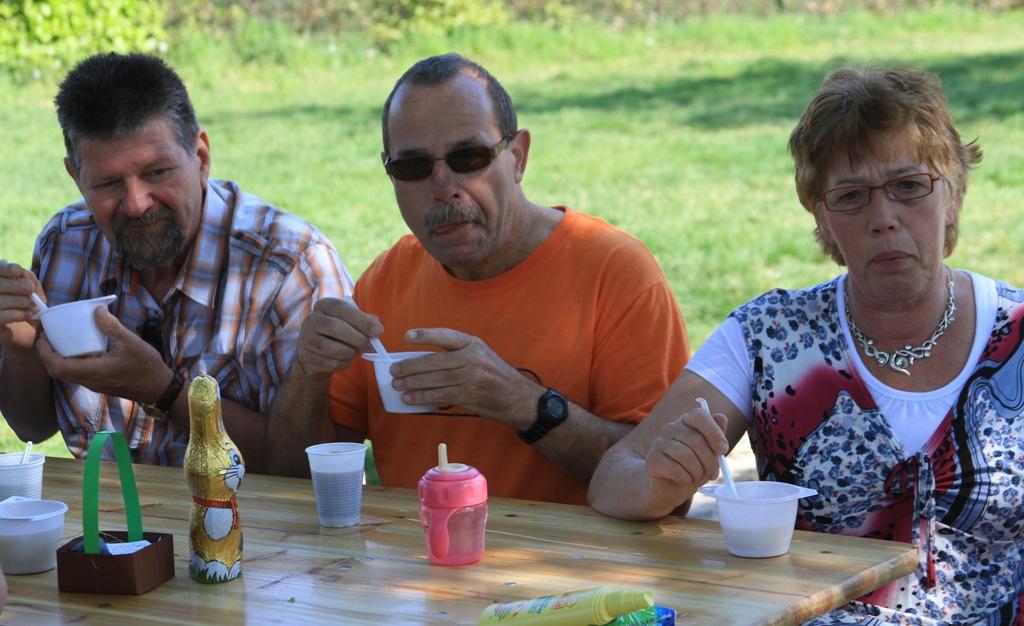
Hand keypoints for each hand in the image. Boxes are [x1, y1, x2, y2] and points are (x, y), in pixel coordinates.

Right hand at [0, 261, 43, 348]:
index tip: (18, 271)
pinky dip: (18, 314)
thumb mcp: (31, 291)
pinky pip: (2, 316)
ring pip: (0, 301)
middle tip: (30, 289)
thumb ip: (28, 279)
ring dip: (20, 301)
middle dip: (16, 285)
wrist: (28, 333)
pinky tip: (29, 314)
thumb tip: (23, 273)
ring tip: (34, 305)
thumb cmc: (28, 306)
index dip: (5, 269)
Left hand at [36, 307, 170, 402]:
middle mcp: (89, 381)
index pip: (58, 367)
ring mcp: (94, 384)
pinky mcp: (100, 383)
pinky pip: (77, 373)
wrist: (159, 388)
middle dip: (47, 354)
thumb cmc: (146, 366)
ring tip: (60, 340)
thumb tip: (95, 309)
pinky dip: (71, 361)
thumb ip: (111, 326)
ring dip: (58, 358)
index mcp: (93, 372)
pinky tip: (80, 348)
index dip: (45, 352)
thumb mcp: (131, 342)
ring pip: (67, 374)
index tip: (44, 336)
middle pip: (57, 372)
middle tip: (48, 336)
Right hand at [294, 297, 382, 379]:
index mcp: (324, 305)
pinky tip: (344, 359)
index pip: (342, 308)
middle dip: (357, 338)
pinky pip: (330, 363)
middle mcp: (311, 319)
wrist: (317, 354)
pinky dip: (343, 363)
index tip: (378, 332)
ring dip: (350, 352)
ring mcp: (306, 339)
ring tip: (354, 351)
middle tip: (369, 345)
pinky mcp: (306, 357)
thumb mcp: (352, 322)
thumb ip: (366, 322)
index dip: (362, 320)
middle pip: (335, 327)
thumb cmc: (339, 334)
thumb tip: (376, 328)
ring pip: (332, 347)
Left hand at [395, 328, 536, 422]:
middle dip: (411, 367)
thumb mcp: (480, 355)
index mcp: (474, 344)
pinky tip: (411, 399)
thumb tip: (422, 363)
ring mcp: (472, 378)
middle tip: (394, 371)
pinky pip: (441, 396)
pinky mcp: (470, 395)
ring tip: (397, 385)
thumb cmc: (494, 375)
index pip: (446, 336)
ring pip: (435, 380)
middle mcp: (473, 358)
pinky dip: (423, 397)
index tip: (407, 336)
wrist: (517, 397)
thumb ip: (457, 355)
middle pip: (435, 361)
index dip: (426, 335)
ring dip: (413, 384)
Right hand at [645, 405, 728, 491]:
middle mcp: (671, 427)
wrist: (671, 487)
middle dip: (710, 461)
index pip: (700, 416)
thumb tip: (722, 417)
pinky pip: (675, 469)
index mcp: (687, 422)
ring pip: (686, 456)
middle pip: (696, 440)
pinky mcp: (652, 459)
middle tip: (713, 473)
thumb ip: (716, 436)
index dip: (714, 432)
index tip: (723, 450)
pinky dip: (685, 479)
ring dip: (697, 472)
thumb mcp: (710, 453)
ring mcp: (659, 442)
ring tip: (697, 477)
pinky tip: (684, 480)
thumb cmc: (693, 468)